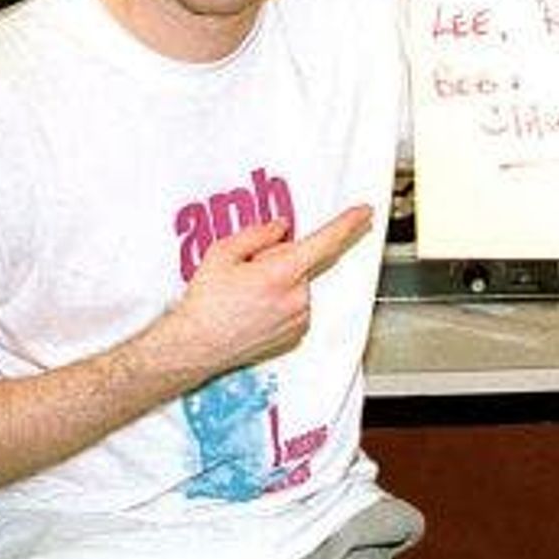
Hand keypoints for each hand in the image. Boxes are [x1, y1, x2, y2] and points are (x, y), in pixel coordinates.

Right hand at [161, 205, 372, 377]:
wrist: (194, 346)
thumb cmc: (205, 303)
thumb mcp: (223, 253)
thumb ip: (259, 234)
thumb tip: (282, 228)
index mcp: (281, 273)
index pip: (325, 242)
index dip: (347, 224)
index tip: (364, 212)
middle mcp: (297, 297)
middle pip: (301, 261)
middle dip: (278, 257)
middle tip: (247, 270)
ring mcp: (298, 318)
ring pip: (298, 283)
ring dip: (279, 279)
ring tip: (245, 295)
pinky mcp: (295, 334)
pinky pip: (296, 303)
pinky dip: (280, 299)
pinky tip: (253, 308)